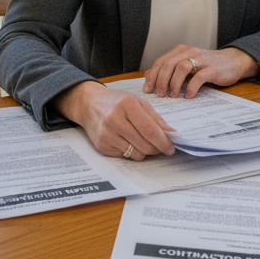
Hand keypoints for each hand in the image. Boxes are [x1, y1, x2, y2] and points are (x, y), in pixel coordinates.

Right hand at [53, 81, 176, 159]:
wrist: (88, 103)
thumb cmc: (116, 101)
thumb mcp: (137, 102)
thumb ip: (155, 119)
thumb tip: (171, 134)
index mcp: (127, 105)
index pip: (150, 130)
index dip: (163, 142)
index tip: (171, 148)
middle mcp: (114, 120)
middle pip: (144, 145)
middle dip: (156, 149)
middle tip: (160, 147)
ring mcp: (106, 134)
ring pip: (136, 154)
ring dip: (144, 152)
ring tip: (142, 142)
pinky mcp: (101, 146)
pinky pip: (124, 156)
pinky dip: (130, 151)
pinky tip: (127, 141)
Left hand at [143, 45, 259, 98]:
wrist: (233, 62)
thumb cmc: (207, 66)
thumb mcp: (186, 65)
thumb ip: (169, 69)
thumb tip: (147, 75)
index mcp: (180, 51)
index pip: (161, 62)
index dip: (152, 76)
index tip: (147, 90)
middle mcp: (189, 52)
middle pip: (168, 64)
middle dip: (161, 81)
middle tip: (159, 95)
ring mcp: (201, 59)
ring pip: (181, 68)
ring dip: (174, 83)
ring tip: (172, 96)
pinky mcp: (212, 69)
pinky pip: (198, 77)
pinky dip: (191, 88)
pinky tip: (187, 96)